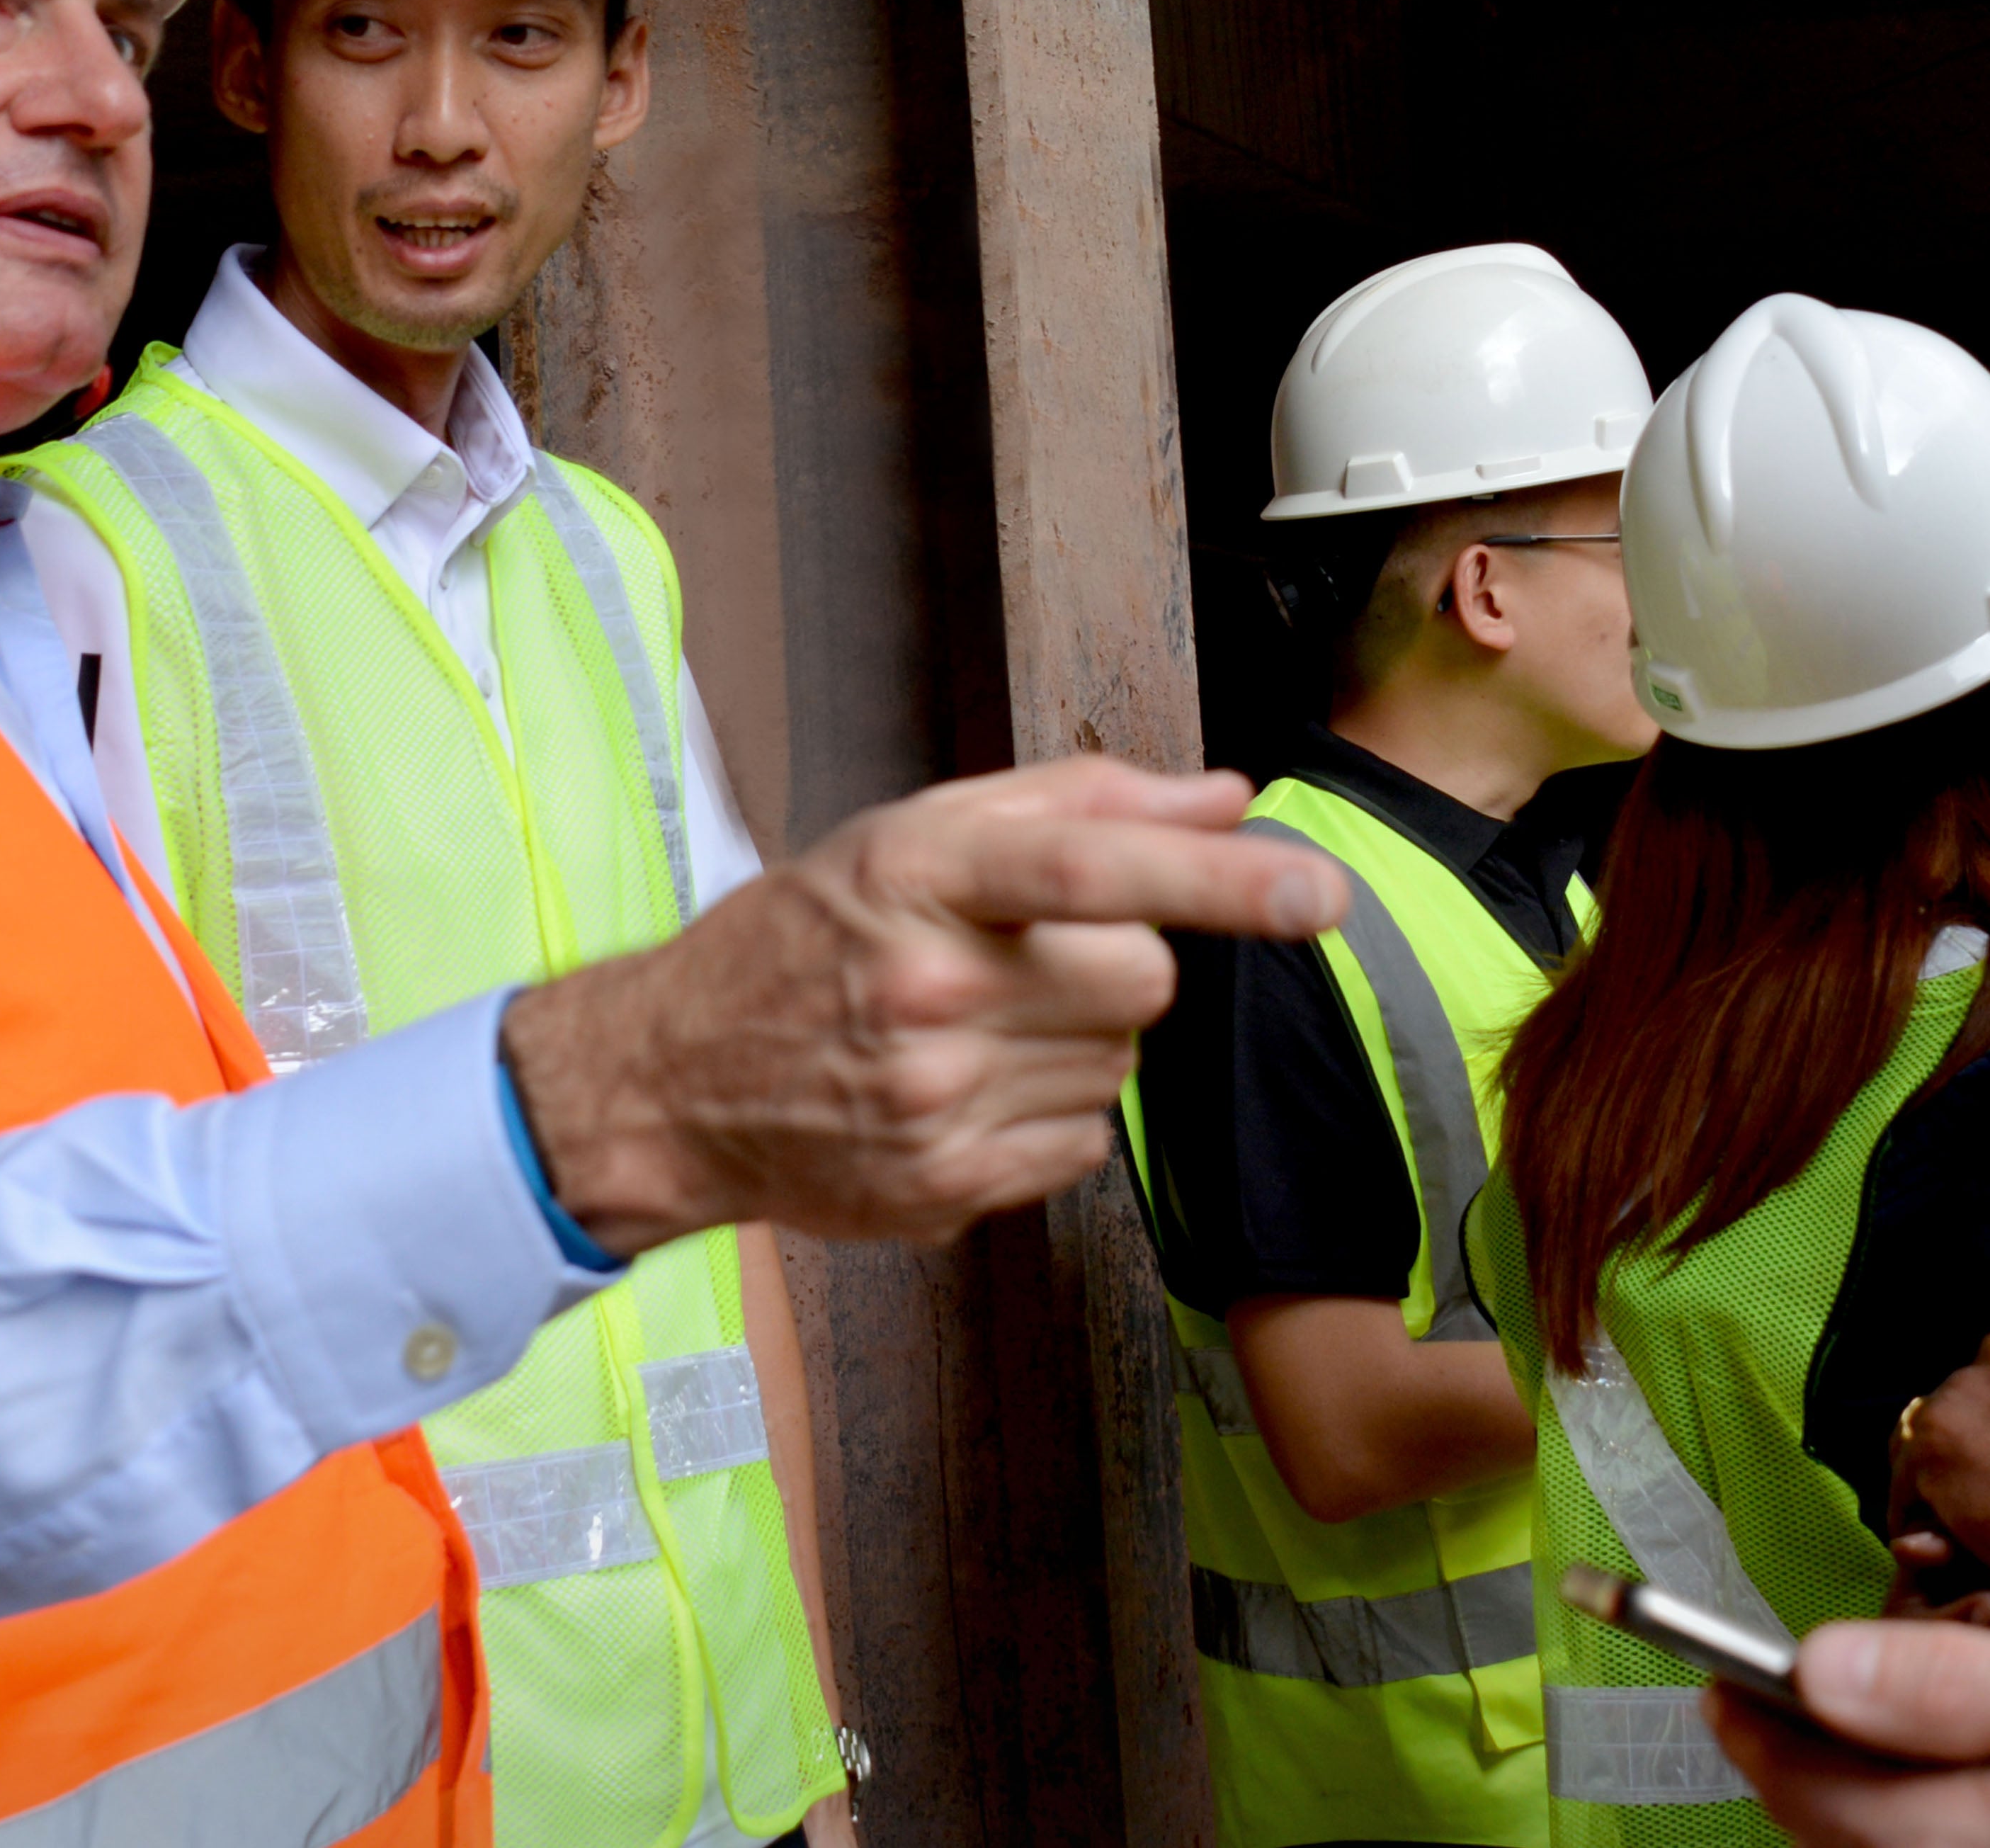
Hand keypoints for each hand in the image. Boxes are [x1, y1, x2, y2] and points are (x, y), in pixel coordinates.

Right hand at [500, 758, 1338, 1252]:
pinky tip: (968, 1092)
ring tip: (980, 1027)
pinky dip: (1050, 1116)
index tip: (1321, 894)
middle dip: (1122, 963)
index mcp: (921, 872)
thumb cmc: (809, 935)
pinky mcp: (942, 1191)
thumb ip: (1084, 801)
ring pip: (1121, 1064)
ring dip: (1082, 1041)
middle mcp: (927, 986)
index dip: (1221, 881)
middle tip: (1031, 962)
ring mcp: (934, 1099)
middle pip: (1142, 978)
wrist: (669, 1079)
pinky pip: (1085, 1143)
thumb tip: (1227, 798)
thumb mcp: (918, 830)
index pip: (1095, 868)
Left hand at [1708, 1621, 1989, 1847]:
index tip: (1718, 1680)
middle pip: (1848, 1837)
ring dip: (1866, 1796)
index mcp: (1973, 1836)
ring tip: (1857, 1728)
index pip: (1816, 1796)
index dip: (1755, 1734)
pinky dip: (1928, 1817)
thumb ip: (1951, 1687)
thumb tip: (1820, 1668)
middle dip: (1802, 1769)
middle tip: (1776, 1698)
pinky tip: (1955, 1775)